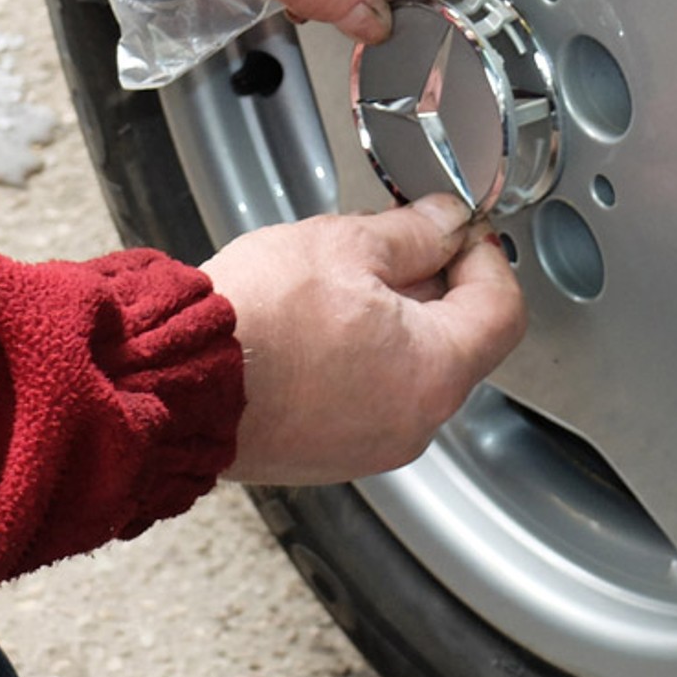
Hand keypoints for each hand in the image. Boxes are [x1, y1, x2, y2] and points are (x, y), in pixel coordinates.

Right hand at [202, 197, 526, 484]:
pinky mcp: (326, 455)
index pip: (503, 309)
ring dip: (391, 323)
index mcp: (435, 372)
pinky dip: (355, 360)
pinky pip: (365, 399)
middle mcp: (413, 423)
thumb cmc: (255, 321)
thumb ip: (413, 233)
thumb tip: (446, 222)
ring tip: (338, 284)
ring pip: (408, 372)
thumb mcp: (346, 245)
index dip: (484, 257)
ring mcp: (369, 446)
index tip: (457, 231)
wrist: (173, 380)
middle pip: (457, 343)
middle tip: (393, 245)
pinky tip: (312, 327)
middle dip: (433, 286)